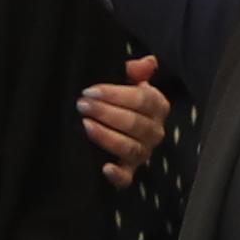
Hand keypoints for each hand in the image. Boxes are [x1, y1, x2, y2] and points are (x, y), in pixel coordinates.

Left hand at [77, 62, 171, 176]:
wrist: (117, 123)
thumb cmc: (122, 99)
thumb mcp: (128, 82)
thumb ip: (135, 71)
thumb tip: (146, 62)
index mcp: (158, 106)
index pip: (142, 99)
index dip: (116, 94)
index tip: (90, 90)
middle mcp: (155, 131)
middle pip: (135, 123)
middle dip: (106, 113)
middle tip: (82, 106)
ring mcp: (143, 152)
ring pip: (130, 147)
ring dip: (107, 136)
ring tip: (85, 126)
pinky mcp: (130, 171)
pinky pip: (127, 178)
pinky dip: (117, 175)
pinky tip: (105, 168)